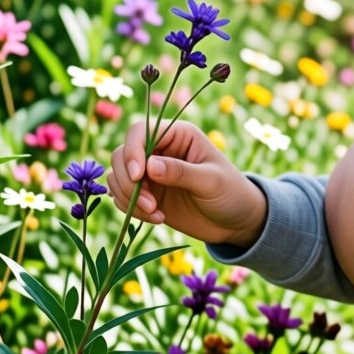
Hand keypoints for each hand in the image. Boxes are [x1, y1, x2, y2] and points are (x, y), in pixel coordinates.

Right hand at [105, 117, 266, 248]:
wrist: (235, 222)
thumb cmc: (231, 193)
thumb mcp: (211, 181)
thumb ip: (181, 172)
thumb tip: (149, 166)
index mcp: (178, 135)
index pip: (140, 131)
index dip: (132, 151)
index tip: (138, 176)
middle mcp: (159, 150)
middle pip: (122, 154)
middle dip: (129, 181)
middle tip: (150, 205)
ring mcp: (151, 173)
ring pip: (118, 177)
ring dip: (129, 198)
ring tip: (156, 214)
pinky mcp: (147, 194)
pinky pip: (122, 197)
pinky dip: (131, 209)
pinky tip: (157, 218)